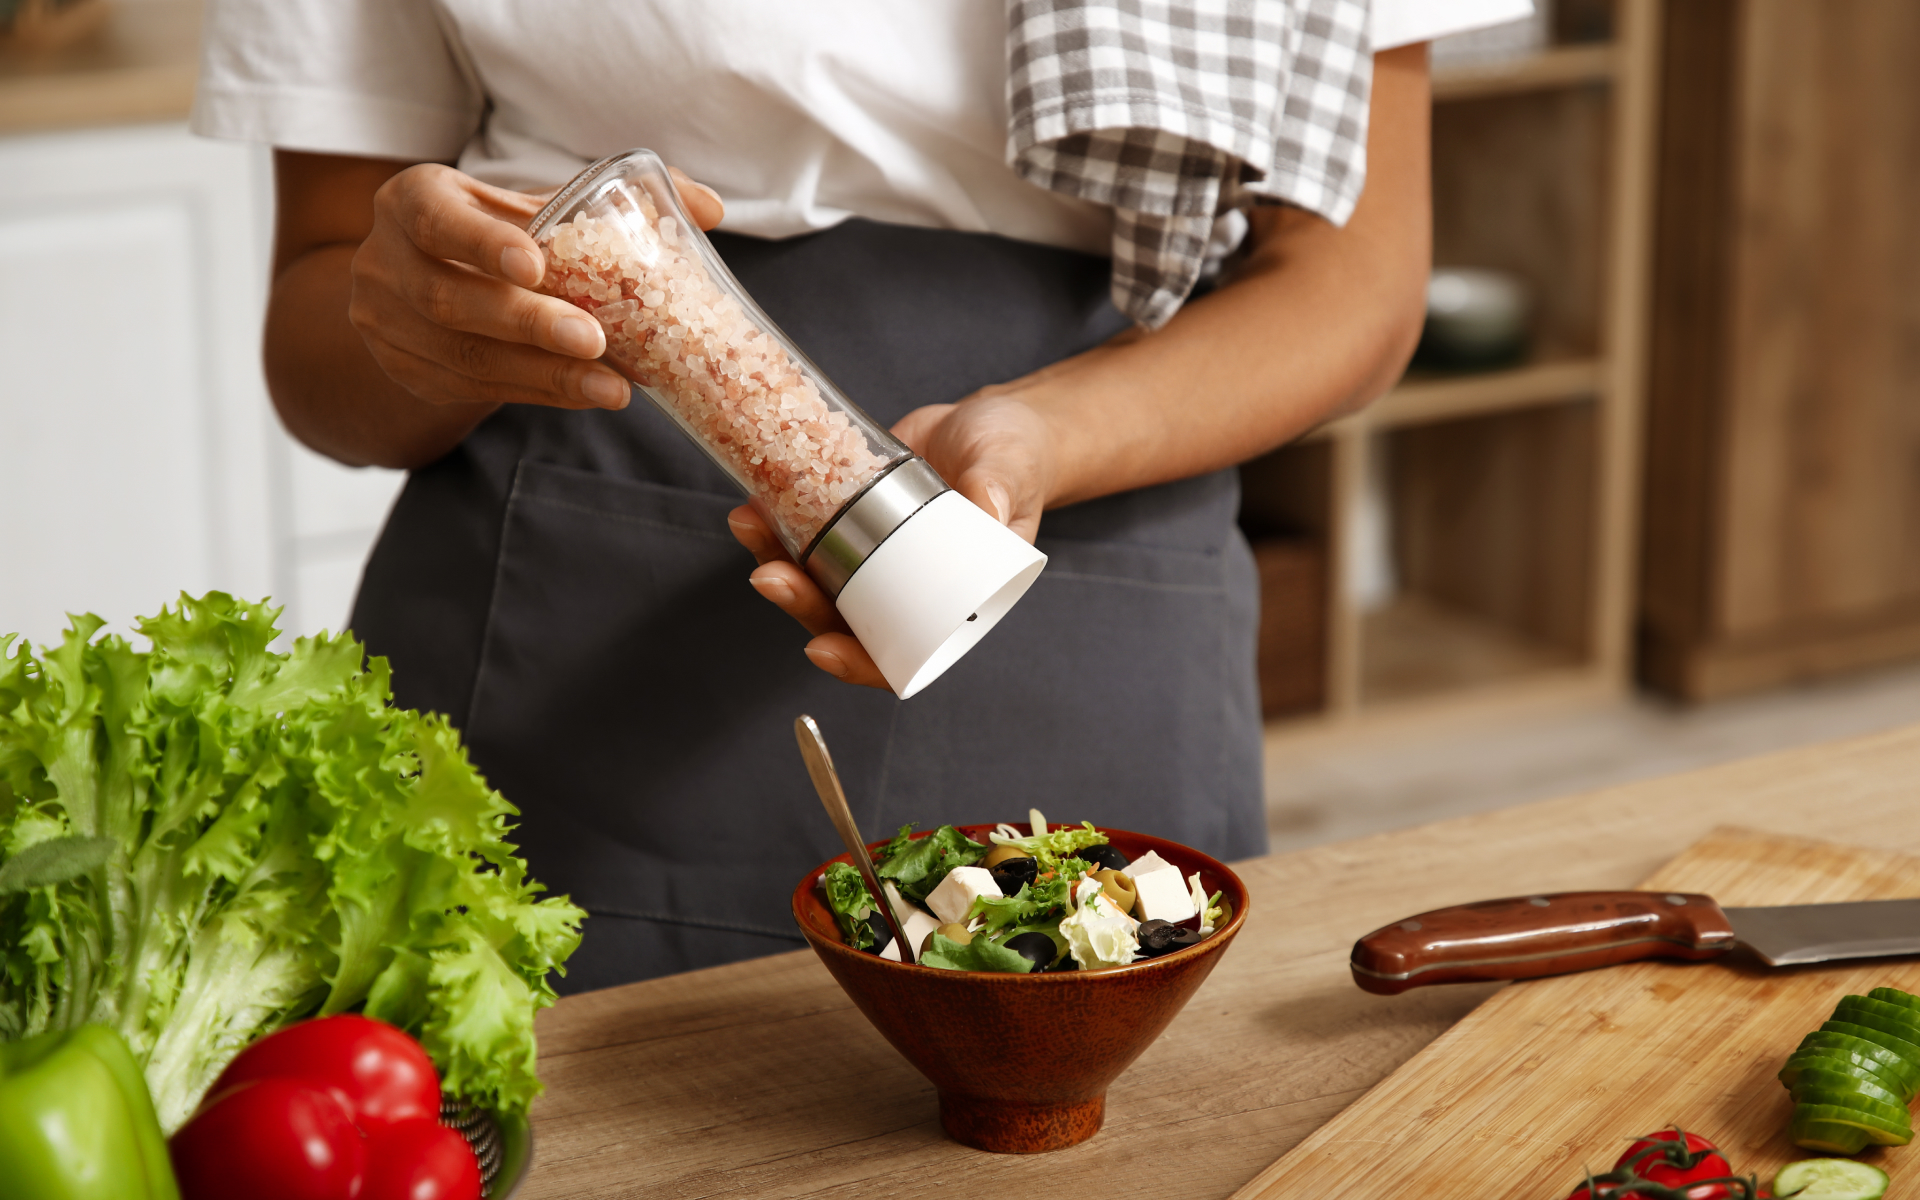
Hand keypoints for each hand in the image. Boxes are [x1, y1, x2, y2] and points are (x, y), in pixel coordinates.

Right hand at [347, 163, 723, 412]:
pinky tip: (585, 393)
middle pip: (454, 301)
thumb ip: (610, 202)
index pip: (437, 219)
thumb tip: (711, 208)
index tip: (536, 264)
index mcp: (412, 200)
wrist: (419, 290)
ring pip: (468, 356)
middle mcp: (385, 261)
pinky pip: (477, 390)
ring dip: (546, 375)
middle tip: (594, 339)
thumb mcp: (532, 207)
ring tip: (612, 387)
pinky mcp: (408, 374)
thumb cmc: (495, 235)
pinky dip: (538, 393)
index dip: (482, 243)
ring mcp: (386, 325)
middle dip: (530, 324)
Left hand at [729, 391, 1056, 687]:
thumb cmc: (1015, 456)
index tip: (822, 648)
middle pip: (843, 619)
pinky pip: (807, 535)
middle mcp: (905, 591)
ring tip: (749, 527)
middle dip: (799, 604)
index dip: (858, 662)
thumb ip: (1001, 486)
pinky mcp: (851, 522)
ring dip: (775, 563)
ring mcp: (873, 558)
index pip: (902, 656)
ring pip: (815, 580)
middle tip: (770, 576)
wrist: (985, 421)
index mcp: (952, 603)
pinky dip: (776, 526)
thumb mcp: (1013, 469)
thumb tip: (987, 506)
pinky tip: (755, 505)